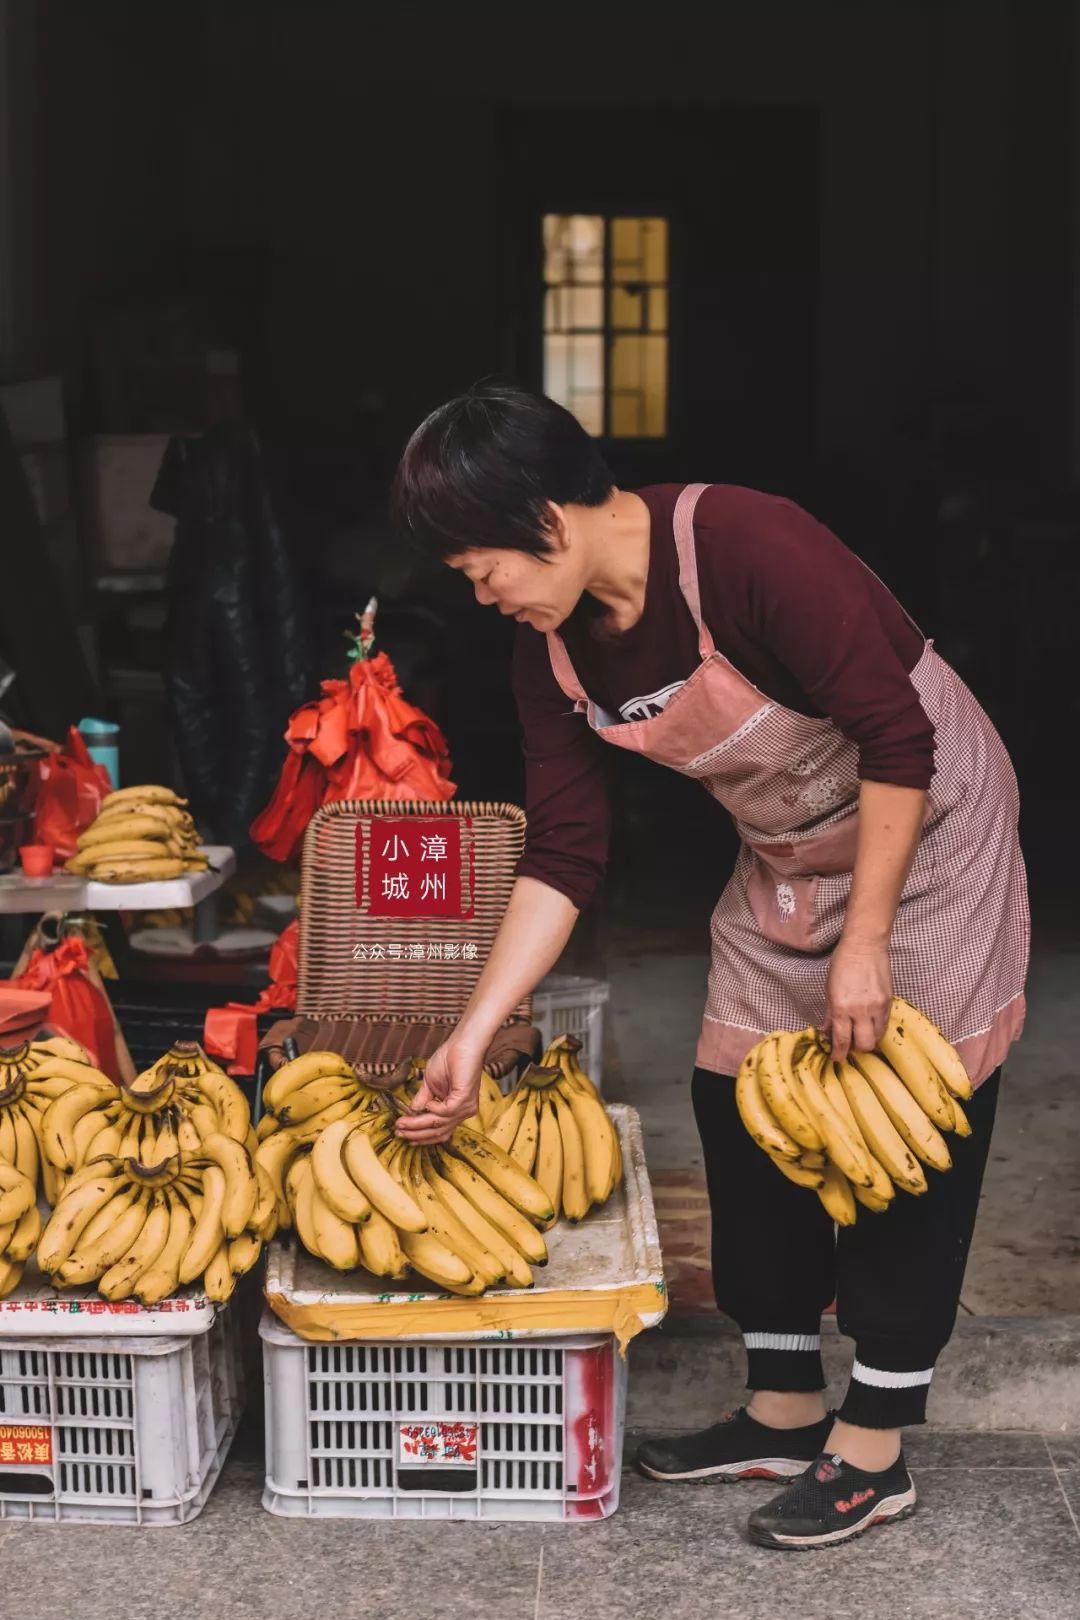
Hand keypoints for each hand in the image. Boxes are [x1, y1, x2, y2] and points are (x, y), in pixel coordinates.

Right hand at [394, 1038, 483, 1143]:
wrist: (461, 1044)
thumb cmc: (449, 1060)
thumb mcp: (430, 1084)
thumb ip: (422, 1100)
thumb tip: (411, 1113)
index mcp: (456, 1110)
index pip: (440, 1132)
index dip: (421, 1137)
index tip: (402, 1135)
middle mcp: (463, 1112)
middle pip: (438, 1132)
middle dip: (416, 1134)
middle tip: (398, 1132)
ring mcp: (465, 1107)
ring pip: (439, 1123)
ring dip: (418, 1124)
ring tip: (401, 1123)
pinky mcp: (465, 1098)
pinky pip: (446, 1112)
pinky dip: (433, 1110)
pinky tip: (426, 1104)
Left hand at [823, 937, 891, 1062]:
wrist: (865, 946)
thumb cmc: (842, 964)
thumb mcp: (829, 989)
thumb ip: (830, 1014)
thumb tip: (827, 1032)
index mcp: (842, 1007)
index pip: (842, 1040)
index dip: (838, 1054)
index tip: (836, 1058)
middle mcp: (861, 1010)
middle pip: (864, 1045)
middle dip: (855, 1050)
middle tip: (849, 1045)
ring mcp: (878, 1007)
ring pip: (877, 1037)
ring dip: (868, 1040)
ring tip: (860, 1034)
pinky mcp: (889, 1002)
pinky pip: (885, 1025)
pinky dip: (876, 1029)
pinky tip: (869, 1024)